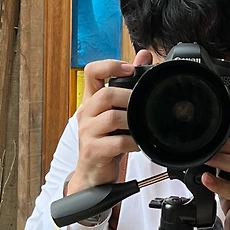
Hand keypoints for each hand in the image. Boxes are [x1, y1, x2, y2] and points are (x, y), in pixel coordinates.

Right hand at [64, 50, 154, 195]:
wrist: (94, 173)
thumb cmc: (106, 141)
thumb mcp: (116, 111)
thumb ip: (128, 84)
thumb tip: (144, 55)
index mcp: (91, 100)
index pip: (92, 72)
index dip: (110, 65)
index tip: (129, 68)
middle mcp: (86, 113)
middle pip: (106, 95)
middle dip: (129, 98)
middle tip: (142, 105)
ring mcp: (87, 132)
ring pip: (112, 118)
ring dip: (132, 121)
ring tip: (141, 126)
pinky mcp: (93, 150)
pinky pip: (117, 142)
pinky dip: (132, 142)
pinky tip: (137, 144)